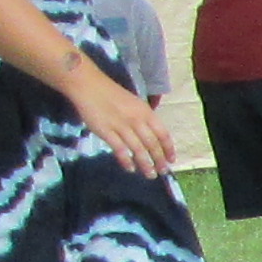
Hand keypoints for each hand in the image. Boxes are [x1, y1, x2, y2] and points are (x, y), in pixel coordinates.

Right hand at [60, 59, 178, 177]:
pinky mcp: (106, 131)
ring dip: (146, 164)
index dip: (168, 148)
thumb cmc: (113, 95)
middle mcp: (136, 120)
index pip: (163, 133)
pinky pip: (120, 149)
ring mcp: (121, 126)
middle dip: (159, 160)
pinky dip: (127, 160)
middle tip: (162, 172)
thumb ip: (144, 119)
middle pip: (152, 144)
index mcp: (146, 112)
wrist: (89, 86)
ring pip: (138, 149)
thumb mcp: (135, 104)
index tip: (171, 160)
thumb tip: (154, 137)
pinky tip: (131, 168)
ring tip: (150, 175)